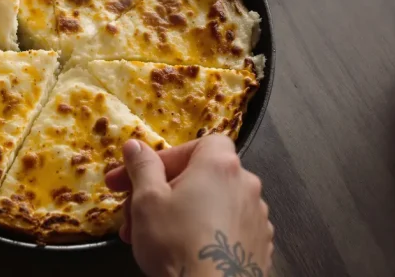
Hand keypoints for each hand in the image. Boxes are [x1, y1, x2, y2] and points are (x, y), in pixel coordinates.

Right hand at [105, 136, 273, 276]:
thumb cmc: (176, 243)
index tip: (141, 174)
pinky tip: (184, 250)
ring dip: (183, 212)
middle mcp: (246, 185)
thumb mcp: (147, 199)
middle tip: (134, 212)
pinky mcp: (259, 245)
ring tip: (153, 237)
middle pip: (201, 177)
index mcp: (220, 165)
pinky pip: (226, 228)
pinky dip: (205, 232)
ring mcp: (257, 217)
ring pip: (212, 205)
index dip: (170, 157)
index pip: (200, 144)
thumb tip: (136, 145)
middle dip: (165, 191)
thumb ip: (142, 166)